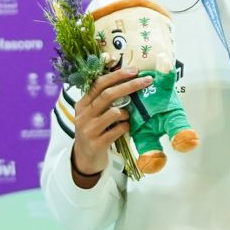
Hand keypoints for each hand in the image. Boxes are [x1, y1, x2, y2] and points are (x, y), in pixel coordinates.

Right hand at [71, 67, 152, 185]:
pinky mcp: (97, 143)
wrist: (85, 158)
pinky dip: (126, 127)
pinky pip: (118, 130)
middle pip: (108, 95)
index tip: (134, 70)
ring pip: (114, 113)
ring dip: (127, 113)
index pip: (98, 84)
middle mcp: (83, 114)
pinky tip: (125, 129)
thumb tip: (129, 82)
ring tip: (128, 117)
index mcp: (82, 103)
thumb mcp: (94, 114)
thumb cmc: (95, 131)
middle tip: (146, 81)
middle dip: (129, 86)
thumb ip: (105, 101)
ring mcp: (88, 129)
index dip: (117, 76)